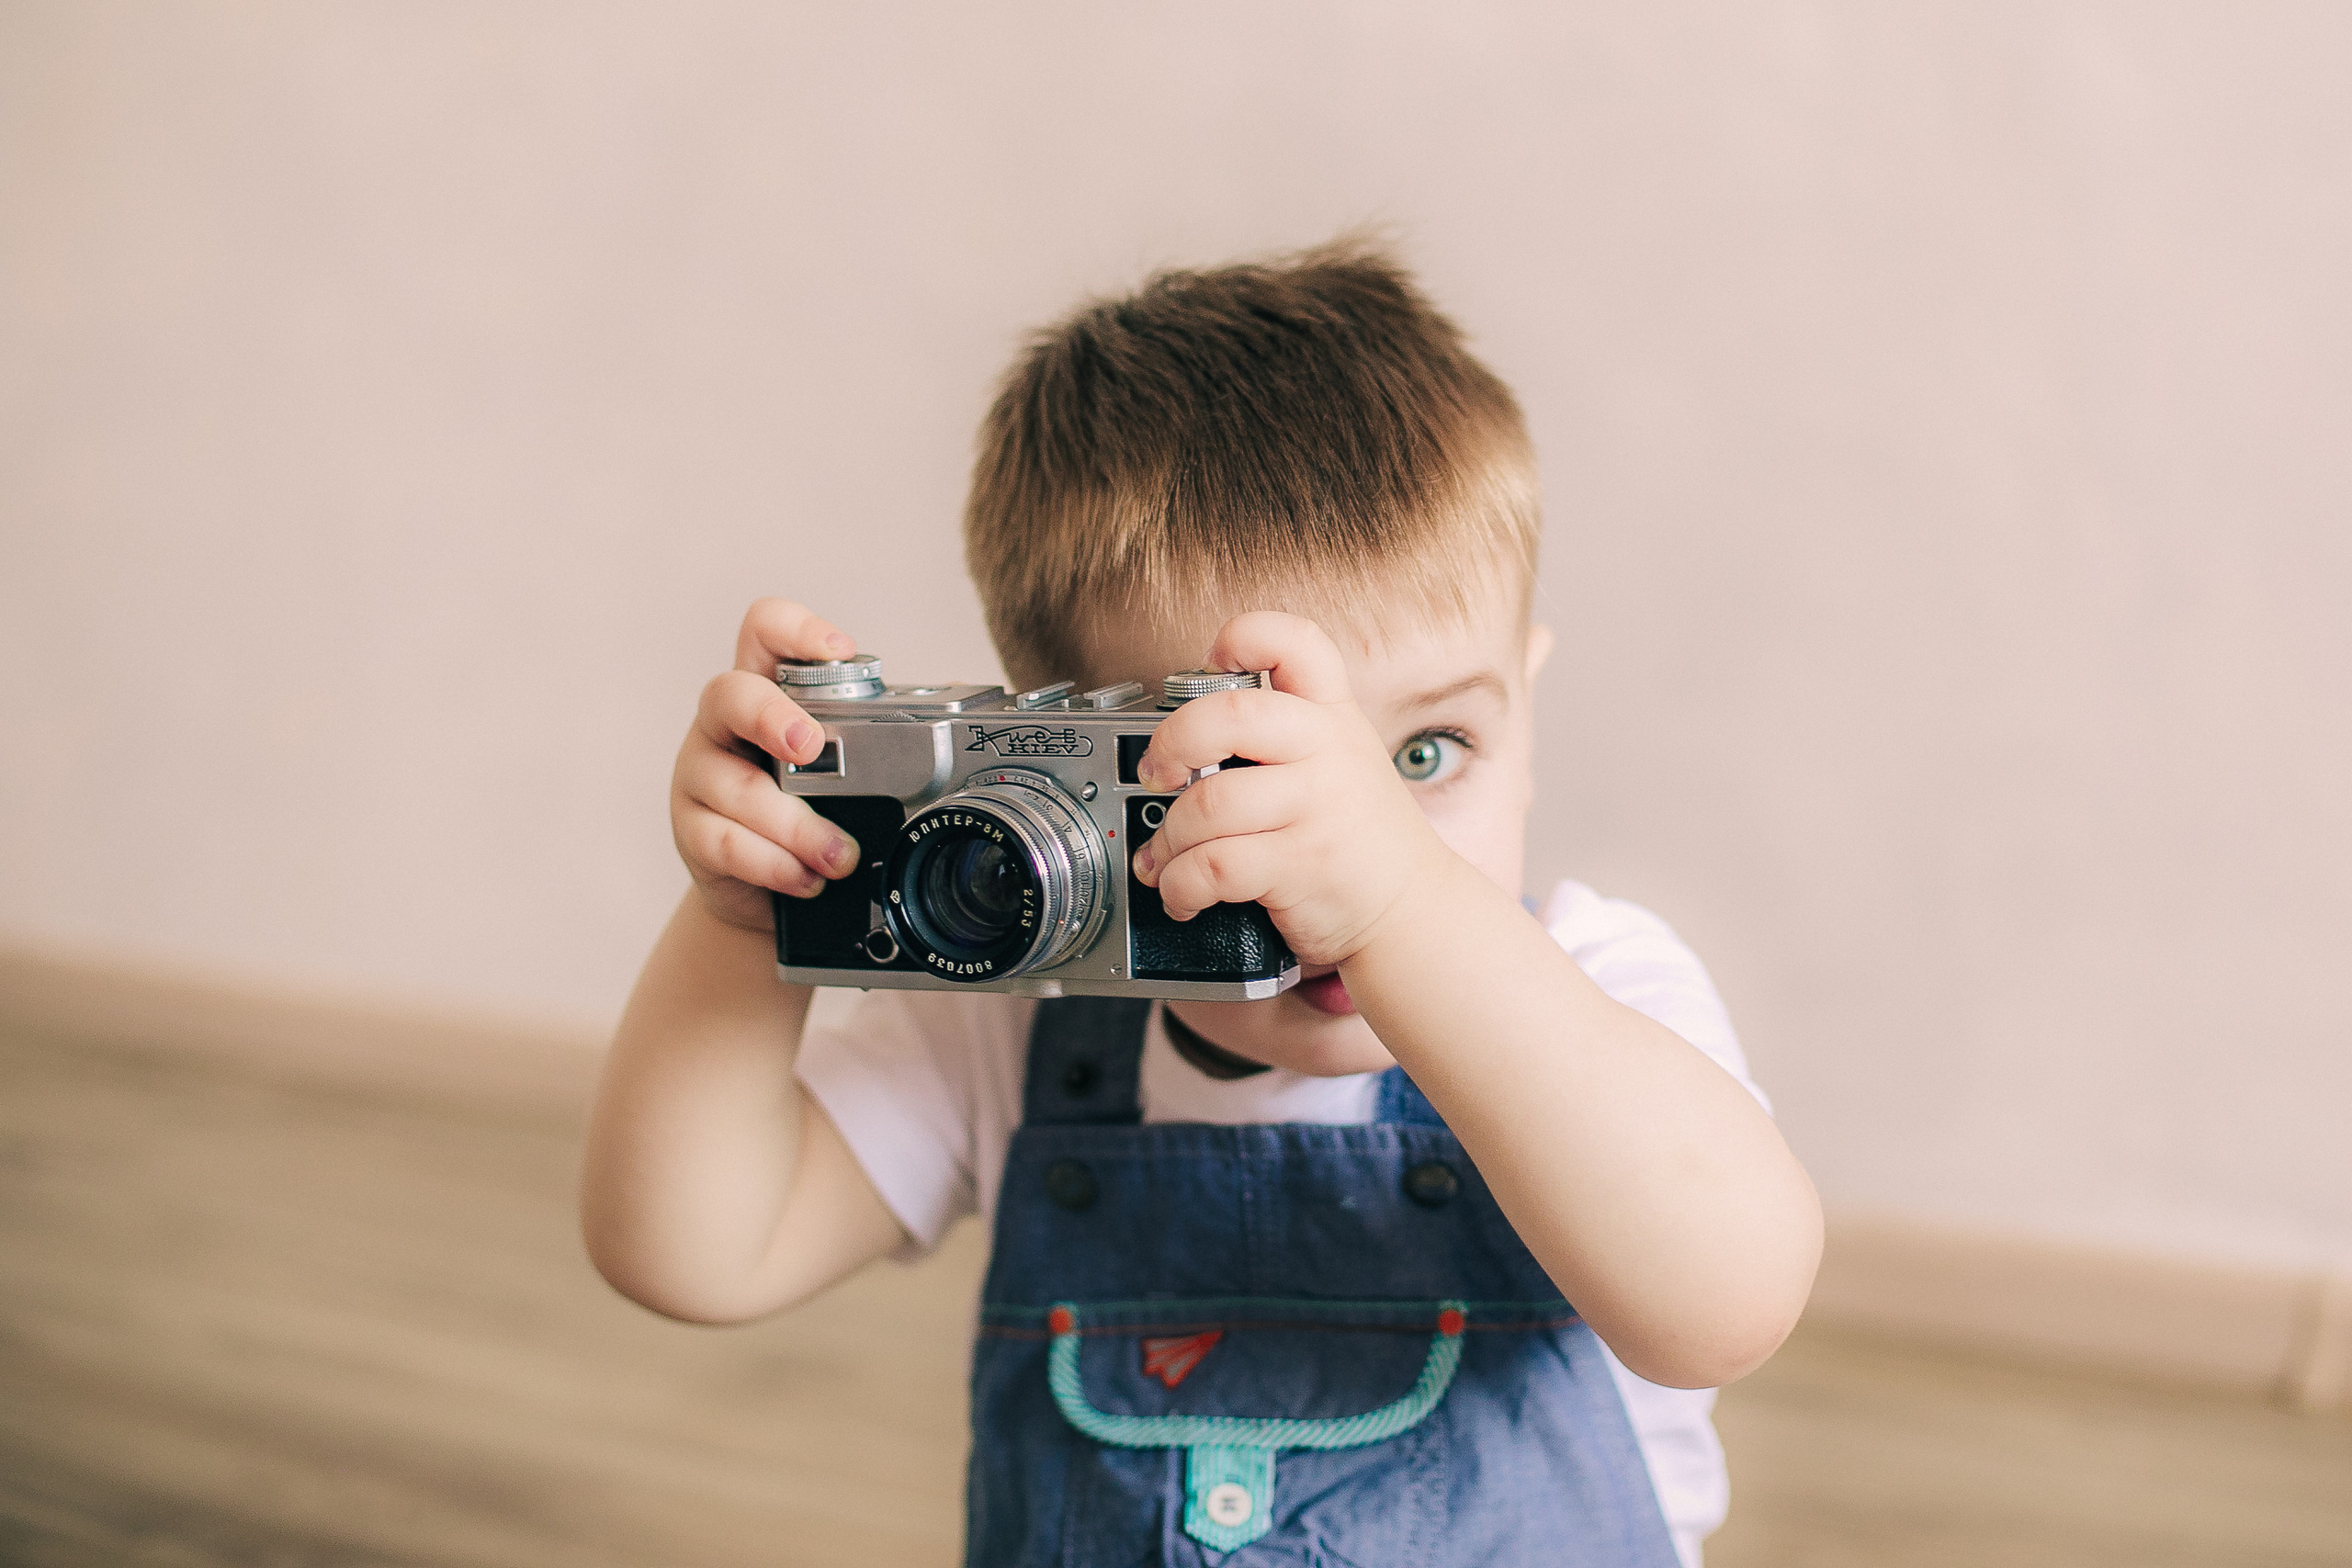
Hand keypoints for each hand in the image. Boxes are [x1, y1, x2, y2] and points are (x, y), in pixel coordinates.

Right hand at [671, 599, 865, 931]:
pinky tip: (808, 878)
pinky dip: (775, 864)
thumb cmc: (817, 807)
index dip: (795, 629)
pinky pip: (727, 843)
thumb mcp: (849, 758)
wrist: (773, 889)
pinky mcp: (692, 832)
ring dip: (796, 825)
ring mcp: (700, 776)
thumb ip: (889, 725)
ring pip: (736, 786)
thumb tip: (957, 693)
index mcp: (767, 688)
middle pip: (728, 694)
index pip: (764, 630)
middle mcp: (725, 724)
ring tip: (841, 855)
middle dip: (772, 718)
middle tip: (812, 747)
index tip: (840, 652)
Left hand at [1129, 613, 1454, 965]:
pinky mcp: (1303, 864)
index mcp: (1333, 715)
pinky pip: (1214, 866)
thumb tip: (1179, 746)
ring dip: (1168, 838)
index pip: (1294, 642)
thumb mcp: (1339, 761)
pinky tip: (1182, 893)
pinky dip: (1180, 885)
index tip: (1209, 666)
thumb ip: (1278, 738)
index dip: (1241, 638)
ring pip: (1208, 803)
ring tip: (1163, 858)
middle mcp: (1328, 750)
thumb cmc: (1358, 836)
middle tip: (1158, 773)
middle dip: (1171, 744)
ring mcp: (1318, 806)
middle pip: (1229, 714)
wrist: (1413, 909)